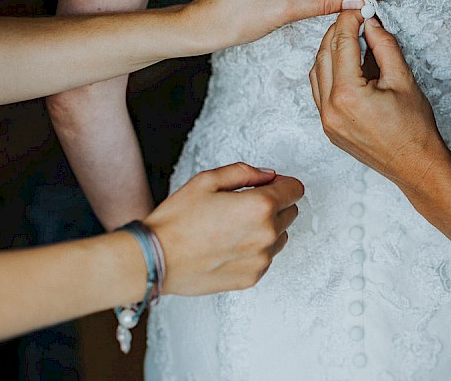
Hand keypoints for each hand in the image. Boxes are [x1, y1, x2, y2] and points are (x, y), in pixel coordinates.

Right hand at [143, 163, 303, 294]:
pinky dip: (255, 249)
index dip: (282, 183)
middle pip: (291, 212)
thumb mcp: (207, 180)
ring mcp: (261, 259)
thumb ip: (244, 172)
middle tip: (243, 205)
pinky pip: (266, 257)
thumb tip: (268, 175)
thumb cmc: (177, 221)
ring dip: (267, 228)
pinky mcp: (252, 277)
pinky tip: (229, 245)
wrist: (155, 259)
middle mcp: (267, 234)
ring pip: (281, 236)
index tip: (267, 184)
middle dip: (275, 204)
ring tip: (234, 227)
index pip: (295, 189)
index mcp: (260, 206)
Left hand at [309, 11, 450, 193]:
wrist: (415, 165)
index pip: (341, 44)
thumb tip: (371, 23)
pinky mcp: (328, 127)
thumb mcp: (403, 79)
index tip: (359, 9)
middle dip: (338, 32)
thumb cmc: (415, 128)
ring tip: (352, 39)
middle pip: (323, 55)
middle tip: (356, 19)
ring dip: (330, 51)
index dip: (349, 21)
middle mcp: (330, 108)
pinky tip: (346, 63)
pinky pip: (319, 90)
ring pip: (316, 72)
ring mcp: (326, 120)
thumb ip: (384, 46)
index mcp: (348, 95)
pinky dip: (328, 71)